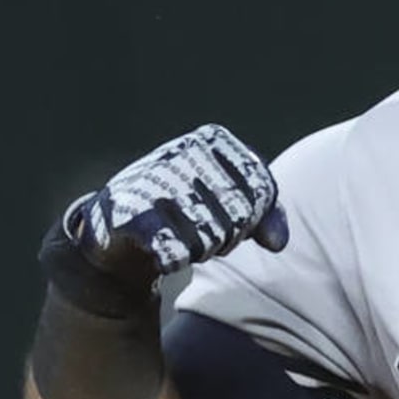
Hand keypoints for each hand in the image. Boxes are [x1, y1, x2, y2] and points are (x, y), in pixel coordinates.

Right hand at [64, 124, 289, 280]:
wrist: (120, 222)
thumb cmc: (186, 205)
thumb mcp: (231, 200)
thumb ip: (265, 212)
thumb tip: (278, 244)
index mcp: (211, 140)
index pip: (262, 189)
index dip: (255, 217)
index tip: (234, 219)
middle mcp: (182, 153)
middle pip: (239, 217)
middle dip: (228, 236)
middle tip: (205, 231)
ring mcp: (153, 181)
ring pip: (210, 237)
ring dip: (202, 249)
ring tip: (183, 236)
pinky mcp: (129, 215)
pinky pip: (175, 252)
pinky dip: (174, 258)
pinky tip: (165, 253)